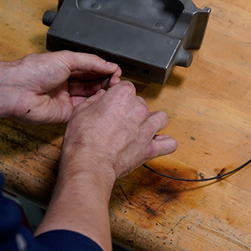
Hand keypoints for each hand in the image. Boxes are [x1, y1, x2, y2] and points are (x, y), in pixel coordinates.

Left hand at [0, 52, 120, 123]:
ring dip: (102, 91)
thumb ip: (90, 61)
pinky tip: (104, 98)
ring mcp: (66, 99)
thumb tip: (109, 64)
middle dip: (105, 80)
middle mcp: (66, 84)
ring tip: (115, 87)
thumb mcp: (66, 58)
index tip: (116, 70)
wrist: (16, 91)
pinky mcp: (66, 114)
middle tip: (118, 79)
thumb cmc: (32, 71)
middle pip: (92, 82)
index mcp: (64, 68)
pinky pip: (85, 109)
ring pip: (90, 95)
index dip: (103, 69)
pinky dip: (95, 104)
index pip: (89, 68)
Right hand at [60, 81, 176, 183]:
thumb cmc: (83, 138)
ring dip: (153, 122)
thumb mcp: (81, 110)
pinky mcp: (151, 148)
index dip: (118, 97)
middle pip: (142, 103)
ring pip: (161, 118)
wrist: (89, 162)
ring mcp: (148, 128)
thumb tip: (101, 97)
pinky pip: (169, 144)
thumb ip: (95, 100)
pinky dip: (164, 144)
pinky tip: (156, 144)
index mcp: (124, 95)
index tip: (112, 104)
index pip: (127, 88)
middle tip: (118, 123)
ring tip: (141, 129)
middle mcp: (139, 109)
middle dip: (132, 111)